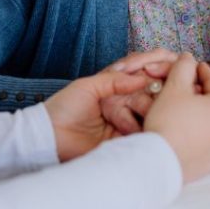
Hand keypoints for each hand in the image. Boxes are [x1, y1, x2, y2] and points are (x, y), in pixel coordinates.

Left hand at [43, 49, 175, 161]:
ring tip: (141, 112)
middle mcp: (124, 103)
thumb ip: (115, 80)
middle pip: (149, 95)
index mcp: (115, 87)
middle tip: (152, 91)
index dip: (152, 70)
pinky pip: (142, 134)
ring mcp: (125, 122)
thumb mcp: (88, 86)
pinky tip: (143, 124)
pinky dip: (145, 129)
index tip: (159, 67)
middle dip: (152, 92)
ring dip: (148, 110)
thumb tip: (142, 78)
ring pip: (149, 114)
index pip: (140, 76)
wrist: (50, 136)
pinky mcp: (125, 141)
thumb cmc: (64, 107)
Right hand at [144, 56, 209, 183]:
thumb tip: (188, 58)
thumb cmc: (168, 122)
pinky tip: (184, 131)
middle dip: (200, 93)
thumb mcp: (174, 87)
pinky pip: (209, 140)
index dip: (200, 70)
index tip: (194, 66)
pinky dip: (199, 132)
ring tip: (181, 111)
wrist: (160, 162)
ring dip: (200, 113)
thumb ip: (183, 67)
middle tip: (183, 89)